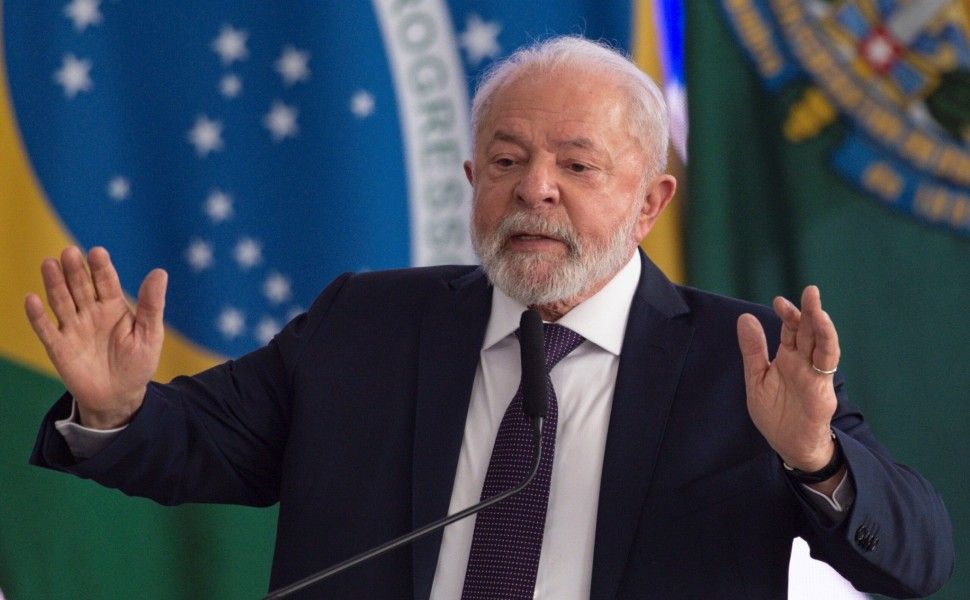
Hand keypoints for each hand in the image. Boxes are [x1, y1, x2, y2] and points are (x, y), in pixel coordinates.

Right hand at [24, 246, 166, 428]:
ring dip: (54, 284)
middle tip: (69, 252)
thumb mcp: (150, 334)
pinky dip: (37, 316)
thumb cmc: (138, 363)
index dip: (101, 267)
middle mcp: (90, 312)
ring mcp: (73, 328)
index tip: (98, 252)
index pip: (106, 282)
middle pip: (80, 286)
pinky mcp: (59, 347)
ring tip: (49, 264)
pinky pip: (46, 329)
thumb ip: (152, 304)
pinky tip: (32, 299)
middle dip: (75, 270)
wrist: (119, 396)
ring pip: (61, 302)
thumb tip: (160, 272)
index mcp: (113, 306)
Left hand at [736, 286, 840, 474]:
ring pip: (822, 343)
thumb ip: (753, 350)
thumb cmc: (775, 414)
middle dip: (810, 311)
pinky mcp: (821, 390)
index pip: (792, 330)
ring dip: (822, 324)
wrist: (789, 447)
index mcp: (788, 358)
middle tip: (810, 290)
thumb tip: (745, 317)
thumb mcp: (757, 378)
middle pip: (810, 331)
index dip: (788, 314)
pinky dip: (826, 345)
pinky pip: (827, 364)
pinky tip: (823, 330)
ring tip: (817, 305)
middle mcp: (804, 363)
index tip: (779, 301)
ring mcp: (815, 375)